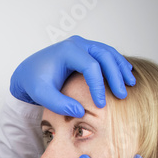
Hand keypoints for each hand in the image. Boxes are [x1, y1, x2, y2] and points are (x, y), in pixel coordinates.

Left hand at [10, 35, 134, 116]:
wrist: (27, 72)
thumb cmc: (33, 82)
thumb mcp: (42, 95)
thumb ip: (59, 105)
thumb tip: (80, 113)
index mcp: (67, 51)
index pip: (91, 67)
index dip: (98, 86)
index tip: (100, 105)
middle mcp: (77, 44)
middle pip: (104, 56)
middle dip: (116, 75)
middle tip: (123, 94)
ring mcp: (82, 45)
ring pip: (108, 53)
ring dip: (120, 68)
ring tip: (130, 84)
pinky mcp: (85, 50)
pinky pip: (105, 55)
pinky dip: (116, 64)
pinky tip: (125, 75)